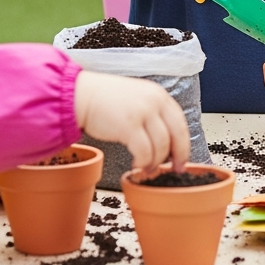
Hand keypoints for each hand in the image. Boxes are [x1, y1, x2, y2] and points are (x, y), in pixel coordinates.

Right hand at [74, 71, 190, 170]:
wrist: (80, 95)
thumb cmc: (104, 100)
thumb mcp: (137, 99)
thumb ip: (153, 114)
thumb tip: (165, 140)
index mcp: (159, 95)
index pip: (180, 122)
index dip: (183, 143)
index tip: (182, 157)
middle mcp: (155, 102)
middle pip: (177, 134)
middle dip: (179, 155)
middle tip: (176, 169)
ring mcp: (143, 112)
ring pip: (161, 145)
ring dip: (156, 161)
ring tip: (148, 168)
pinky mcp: (129, 125)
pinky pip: (144, 151)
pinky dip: (143, 162)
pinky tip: (137, 166)